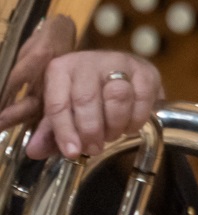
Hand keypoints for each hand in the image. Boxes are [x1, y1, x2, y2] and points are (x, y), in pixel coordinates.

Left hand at [0, 21, 163, 159]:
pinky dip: (136, 120)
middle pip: (86, 99)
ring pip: (117, 96)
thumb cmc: (88, 94)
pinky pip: (142, 99)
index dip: (64, 131)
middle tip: (94, 148)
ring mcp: (118, 62)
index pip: (58, 103)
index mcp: (60, 69)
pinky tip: (129, 126)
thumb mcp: (65, 110)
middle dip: (91, 130)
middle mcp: (87, 61)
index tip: (72, 153)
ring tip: (112, 134)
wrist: (121, 75)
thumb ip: (51, 131)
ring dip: (115, 124)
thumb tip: (34, 151)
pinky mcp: (145, 70)